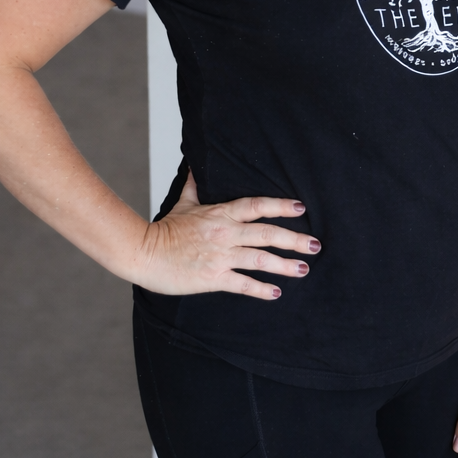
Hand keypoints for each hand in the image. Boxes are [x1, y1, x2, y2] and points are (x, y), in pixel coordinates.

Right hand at [135, 171, 319, 300]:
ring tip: (303, 269)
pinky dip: (260, 289)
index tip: (301, 208)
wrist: (143, 252)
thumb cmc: (164, 229)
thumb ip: (194, 185)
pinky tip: (275, 293)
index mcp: (220, 214)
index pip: (257, 206)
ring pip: (260, 259)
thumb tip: (194, 163)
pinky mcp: (213, 277)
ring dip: (284, 265)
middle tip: (315, 245)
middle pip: (267, 233)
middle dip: (294, 239)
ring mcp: (220, 256)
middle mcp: (224, 233)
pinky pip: (242, 283)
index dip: (281, 206)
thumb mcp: (183, 203)